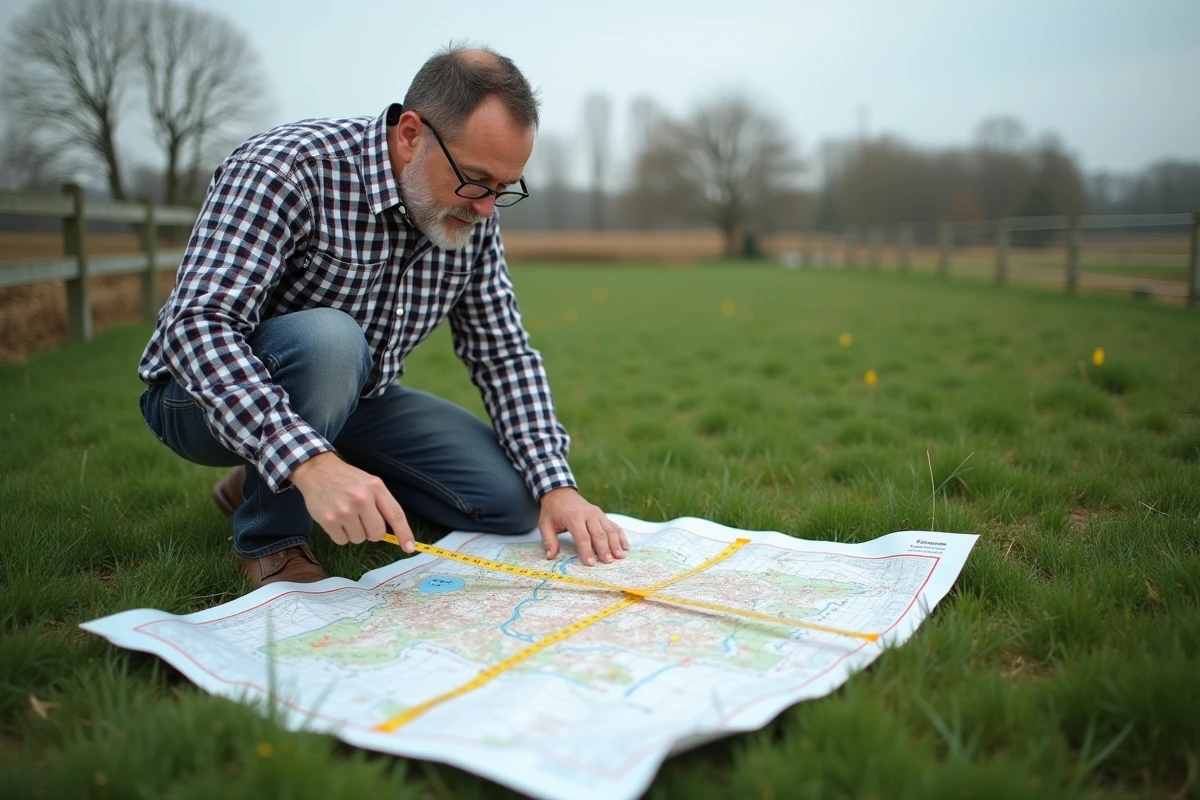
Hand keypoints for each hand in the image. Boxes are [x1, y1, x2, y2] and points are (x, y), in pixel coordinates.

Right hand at [288, 452, 414, 551]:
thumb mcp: (370, 483)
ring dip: (354, 533)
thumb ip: (382, 504)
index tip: (409, 548)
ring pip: (359, 539)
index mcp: (376, 488)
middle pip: (377, 533)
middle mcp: (362, 499)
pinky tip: (336, 520)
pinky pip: (342, 541)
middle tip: (362, 520)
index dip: (404, 533)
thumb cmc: (347, 479)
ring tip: (346, 516)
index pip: (395, 515)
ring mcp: (344, 511)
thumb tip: (393, 533)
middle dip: (372, 532)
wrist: (317, 470)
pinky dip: (341, 535)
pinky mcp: (328, 520)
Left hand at [538, 487, 628, 565]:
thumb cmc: (553, 511)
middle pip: (599, 534)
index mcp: (574, 516)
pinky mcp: (602, 515)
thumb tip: (551, 556)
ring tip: (620, 556)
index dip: (587, 551)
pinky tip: (626, 547)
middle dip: (605, 549)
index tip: (590, 563)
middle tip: (609, 562)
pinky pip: (613, 526)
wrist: (561, 493)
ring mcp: (597, 513)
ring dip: (616, 544)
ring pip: (609, 530)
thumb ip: (548, 540)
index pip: (582, 536)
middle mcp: (588, 514)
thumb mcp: (544, 523)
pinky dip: (621, 536)